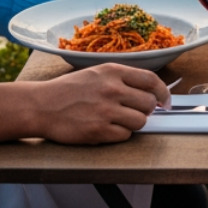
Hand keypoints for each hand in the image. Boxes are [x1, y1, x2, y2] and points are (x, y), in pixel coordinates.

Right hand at [35, 62, 169, 143]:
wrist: (41, 105)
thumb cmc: (68, 90)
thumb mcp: (96, 74)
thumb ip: (122, 80)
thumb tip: (150, 92)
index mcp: (113, 71)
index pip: (151, 80)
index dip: (163, 92)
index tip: (165, 101)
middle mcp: (112, 89)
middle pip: (149, 103)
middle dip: (145, 110)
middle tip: (133, 111)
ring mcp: (106, 111)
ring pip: (140, 121)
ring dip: (133, 124)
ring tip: (117, 120)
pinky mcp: (99, 131)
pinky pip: (125, 136)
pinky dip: (120, 135)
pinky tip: (106, 128)